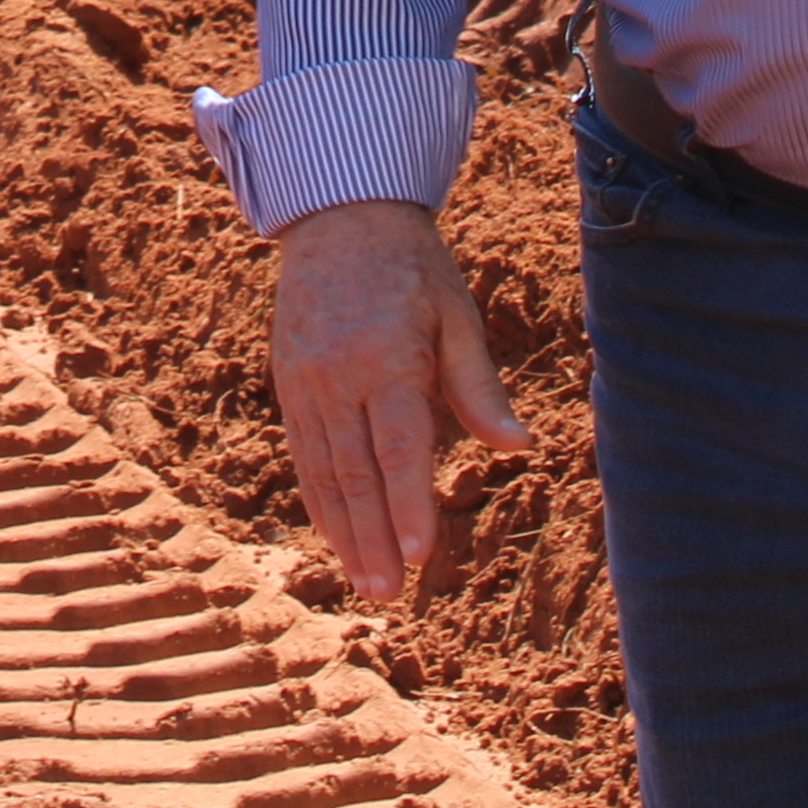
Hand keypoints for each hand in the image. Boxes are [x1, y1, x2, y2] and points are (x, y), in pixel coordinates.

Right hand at [268, 195, 521, 600]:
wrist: (339, 215)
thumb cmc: (414, 269)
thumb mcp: (457, 315)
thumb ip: (479, 387)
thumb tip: (518, 446)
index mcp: (386, 356)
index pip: (399, 446)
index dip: (410, 504)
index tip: (423, 555)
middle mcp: (337, 374)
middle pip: (356, 471)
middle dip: (375, 537)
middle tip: (391, 592)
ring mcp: (305, 380)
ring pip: (324, 471)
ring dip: (344, 531)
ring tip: (365, 582)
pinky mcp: (288, 383)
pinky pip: (303, 451)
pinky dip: (318, 498)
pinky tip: (334, 535)